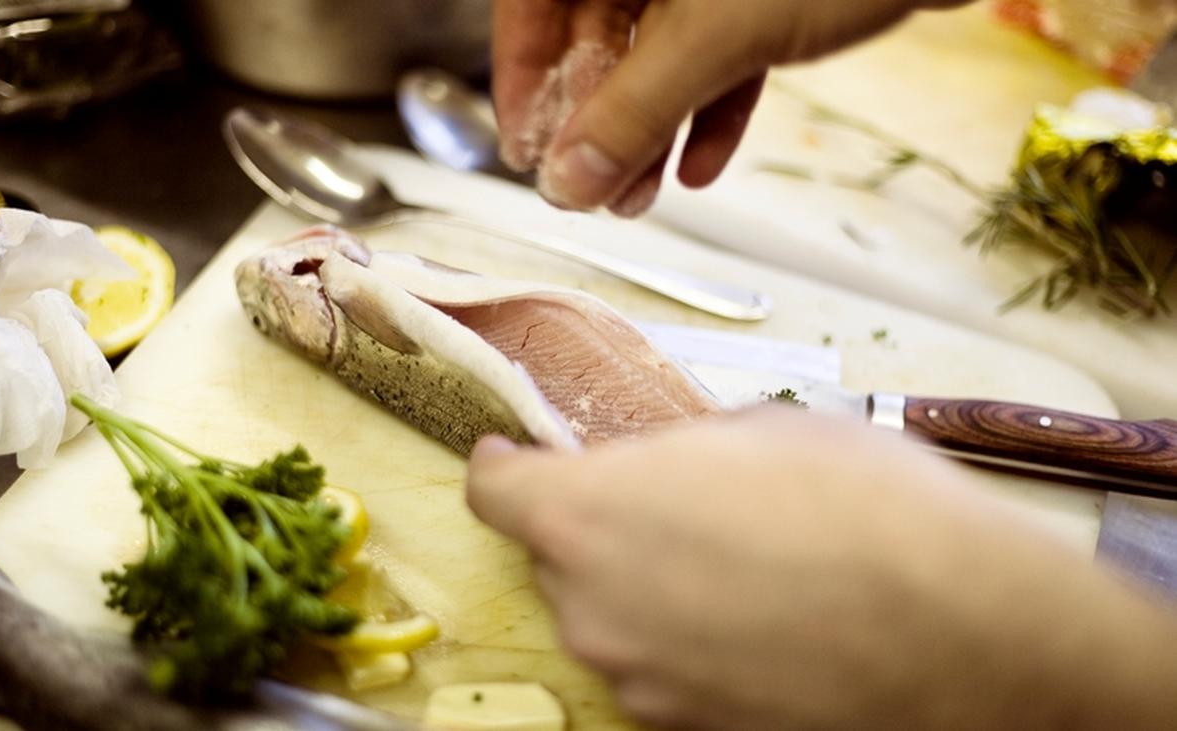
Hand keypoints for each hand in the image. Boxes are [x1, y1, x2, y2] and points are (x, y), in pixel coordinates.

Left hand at [466, 409, 1176, 728]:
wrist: (963, 628)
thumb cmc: (863, 509)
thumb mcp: (759, 431)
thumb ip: (678, 450)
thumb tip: (665, 464)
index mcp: (586, 514)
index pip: (494, 491)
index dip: (506, 466)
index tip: (519, 455)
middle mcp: (589, 607)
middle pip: (559, 556)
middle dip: (601, 526)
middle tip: (677, 506)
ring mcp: (636, 678)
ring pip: (611, 614)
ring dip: (648, 586)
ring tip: (739, 568)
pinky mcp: (685, 725)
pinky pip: (661, 664)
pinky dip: (687, 640)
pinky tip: (759, 619)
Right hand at [492, 0, 968, 216]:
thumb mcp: (712, 38)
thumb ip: (632, 112)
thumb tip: (566, 182)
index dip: (520, 71)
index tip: (526, 145)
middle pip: (596, 28)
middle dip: (593, 118)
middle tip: (586, 188)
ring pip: (658, 47)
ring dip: (647, 128)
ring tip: (637, 198)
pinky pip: (718, 51)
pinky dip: (709, 109)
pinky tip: (703, 167)